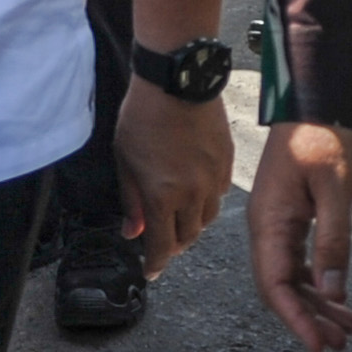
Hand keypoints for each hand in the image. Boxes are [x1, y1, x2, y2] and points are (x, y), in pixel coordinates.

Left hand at [113, 81, 232, 277]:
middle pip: (187, 237)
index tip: (151, 271)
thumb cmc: (143, 115)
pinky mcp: (227, 162)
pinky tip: (196, 193)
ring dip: (191, 225)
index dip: (155, 264)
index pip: (162, 246)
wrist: (178, 80)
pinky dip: (207, 202)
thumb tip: (132, 232)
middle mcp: (192, 194)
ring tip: (178, 218)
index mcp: (162, 195)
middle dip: (173, 246)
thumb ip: (130, 200)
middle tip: (161, 243)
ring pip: (206, 219)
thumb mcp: (124, 159)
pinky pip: (220, 195)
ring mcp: (213, 178)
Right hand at [246, 121, 351, 351]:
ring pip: (292, 280)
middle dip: (309, 320)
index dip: (296, 319)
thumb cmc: (323, 139)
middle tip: (340, 344)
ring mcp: (277, 226)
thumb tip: (331, 293)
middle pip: (281, 289)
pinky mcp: (291, 222)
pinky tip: (341, 301)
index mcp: (269, 223)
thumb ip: (333, 242)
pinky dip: (320, 286)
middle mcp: (266, 229)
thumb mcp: (335, 190)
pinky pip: (300, 264)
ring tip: (348, 330)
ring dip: (317, 307)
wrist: (317, 104)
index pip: (275, 284)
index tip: (318, 345)